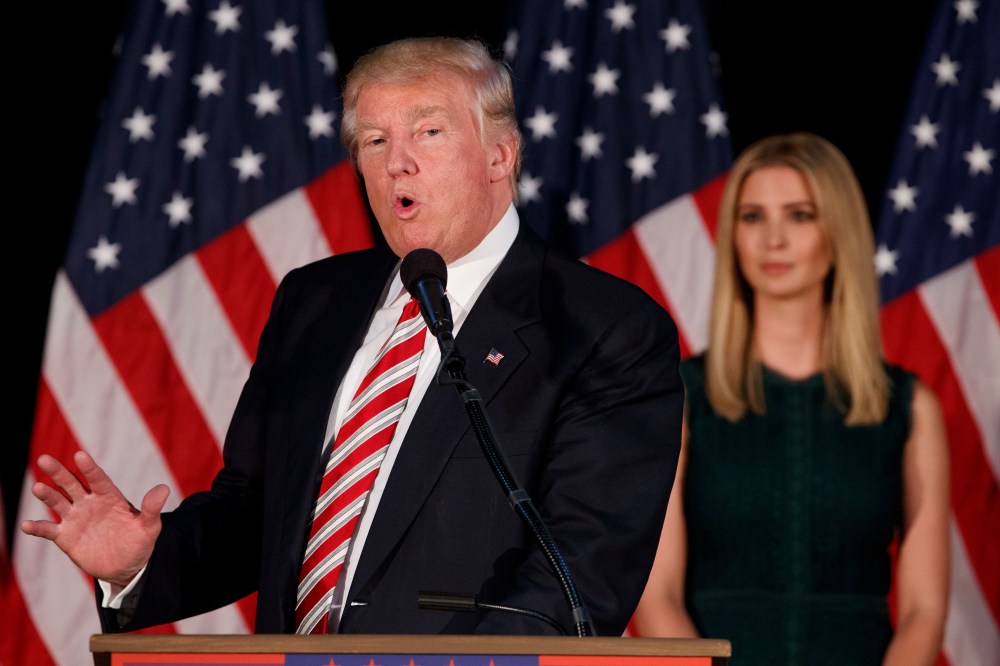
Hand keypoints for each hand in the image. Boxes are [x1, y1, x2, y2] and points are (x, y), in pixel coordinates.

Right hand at [20, 450, 168, 587]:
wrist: (125, 567)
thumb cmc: (139, 542)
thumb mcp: (149, 527)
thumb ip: (152, 509)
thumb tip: (164, 488)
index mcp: (109, 497)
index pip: (98, 479)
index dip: (89, 468)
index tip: (80, 455)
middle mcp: (89, 503)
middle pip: (72, 484)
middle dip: (59, 472)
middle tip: (44, 459)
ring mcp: (75, 518)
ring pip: (58, 502)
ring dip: (47, 495)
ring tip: (38, 488)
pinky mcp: (65, 536)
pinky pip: (49, 530)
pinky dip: (37, 528)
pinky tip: (26, 525)